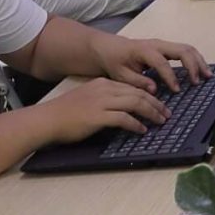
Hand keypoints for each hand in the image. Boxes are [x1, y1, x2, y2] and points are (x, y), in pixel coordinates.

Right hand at [34, 75, 167, 141]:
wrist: (47, 120)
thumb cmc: (64, 114)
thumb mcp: (87, 99)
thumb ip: (104, 101)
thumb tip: (123, 111)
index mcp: (102, 83)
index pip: (132, 87)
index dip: (149, 96)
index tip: (158, 104)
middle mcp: (104, 89)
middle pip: (138, 93)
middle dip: (156, 103)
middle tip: (167, 113)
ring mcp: (101, 102)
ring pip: (135, 103)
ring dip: (151, 112)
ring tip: (161, 121)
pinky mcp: (98, 116)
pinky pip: (124, 118)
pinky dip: (136, 124)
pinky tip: (142, 130)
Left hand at [95, 34, 208, 94]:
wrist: (109, 47)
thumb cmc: (114, 61)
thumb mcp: (120, 74)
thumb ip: (137, 82)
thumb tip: (154, 89)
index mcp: (144, 50)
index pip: (162, 63)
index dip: (171, 77)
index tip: (177, 91)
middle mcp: (157, 44)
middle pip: (182, 50)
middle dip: (193, 65)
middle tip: (199, 82)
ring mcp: (163, 44)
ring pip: (187, 49)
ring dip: (199, 61)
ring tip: (207, 75)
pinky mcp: (166, 47)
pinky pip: (185, 51)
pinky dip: (195, 60)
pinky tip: (201, 71)